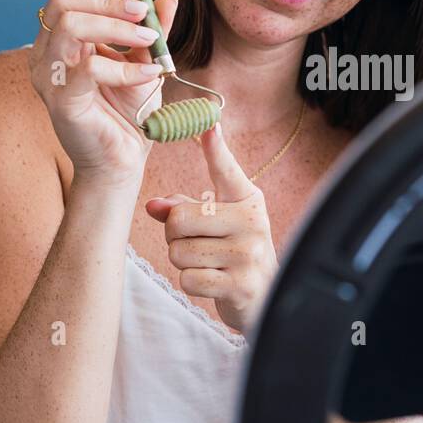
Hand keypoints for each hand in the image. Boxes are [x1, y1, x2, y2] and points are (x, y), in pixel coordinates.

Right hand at [28, 0, 178, 189]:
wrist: (123, 160)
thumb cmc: (128, 113)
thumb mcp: (145, 61)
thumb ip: (153, 29)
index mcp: (61, 39)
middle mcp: (47, 54)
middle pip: (63, 0)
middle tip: (142, 12)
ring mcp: (50, 77)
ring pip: (71, 25)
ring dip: (116, 27)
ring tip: (148, 41)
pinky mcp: (62, 102)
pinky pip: (89, 68)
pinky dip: (125, 68)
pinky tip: (148, 74)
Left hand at [145, 123, 277, 335]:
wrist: (269, 297)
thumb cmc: (235, 253)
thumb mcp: (216, 224)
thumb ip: (184, 209)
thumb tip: (153, 206)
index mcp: (248, 201)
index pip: (227, 171)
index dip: (216, 148)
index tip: (209, 124)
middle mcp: (251, 223)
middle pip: (179, 220)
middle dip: (175, 235)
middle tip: (195, 242)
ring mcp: (248, 254)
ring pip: (179, 252)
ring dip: (185, 262)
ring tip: (209, 263)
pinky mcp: (240, 285)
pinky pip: (188, 279)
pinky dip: (192, 283)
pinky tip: (213, 282)